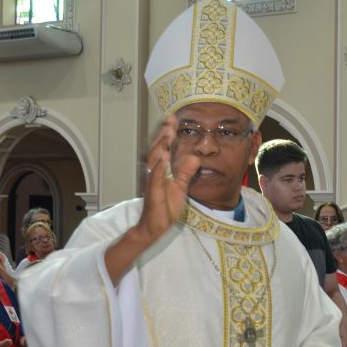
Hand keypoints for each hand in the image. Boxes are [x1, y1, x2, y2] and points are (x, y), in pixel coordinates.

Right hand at [136, 117, 201, 245]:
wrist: (154, 227)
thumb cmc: (164, 207)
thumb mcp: (180, 187)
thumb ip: (185, 172)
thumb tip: (194, 158)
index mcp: (161, 170)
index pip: (164, 148)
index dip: (167, 133)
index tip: (173, 119)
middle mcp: (154, 173)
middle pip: (157, 149)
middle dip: (163, 133)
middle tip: (170, 119)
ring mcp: (152, 181)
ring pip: (154, 159)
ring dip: (161, 144)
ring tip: (168, 132)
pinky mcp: (152, 192)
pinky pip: (155, 177)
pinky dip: (159, 166)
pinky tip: (164, 155)